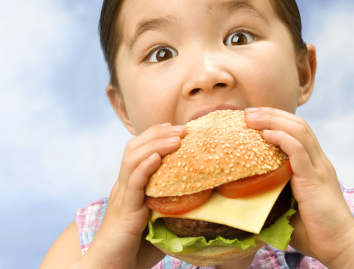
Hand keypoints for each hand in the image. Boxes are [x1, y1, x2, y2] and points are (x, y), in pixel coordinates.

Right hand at [80, 123, 185, 268]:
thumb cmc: (135, 250)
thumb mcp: (159, 223)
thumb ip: (174, 209)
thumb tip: (204, 203)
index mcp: (131, 187)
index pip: (139, 150)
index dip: (156, 135)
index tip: (178, 129)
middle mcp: (124, 186)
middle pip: (135, 148)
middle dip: (159, 134)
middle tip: (183, 128)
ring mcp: (123, 197)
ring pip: (133, 159)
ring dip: (156, 145)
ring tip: (176, 138)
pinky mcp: (125, 211)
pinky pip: (133, 183)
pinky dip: (144, 167)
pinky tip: (156, 157)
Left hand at [245, 108, 353, 266]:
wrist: (341, 247)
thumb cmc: (316, 232)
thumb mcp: (291, 208)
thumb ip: (276, 196)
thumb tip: (249, 196)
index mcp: (314, 166)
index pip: (297, 131)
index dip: (276, 120)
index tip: (252, 118)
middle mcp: (319, 162)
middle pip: (297, 124)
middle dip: (271, 114)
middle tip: (247, 112)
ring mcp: (319, 169)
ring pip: (299, 131)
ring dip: (273, 120)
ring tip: (251, 117)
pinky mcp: (315, 180)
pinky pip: (299, 151)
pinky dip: (282, 138)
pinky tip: (266, 133)